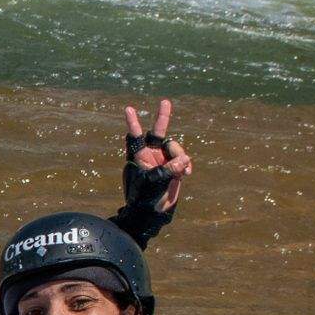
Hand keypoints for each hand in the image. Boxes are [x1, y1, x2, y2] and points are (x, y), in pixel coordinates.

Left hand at [121, 99, 191, 220]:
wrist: (153, 212)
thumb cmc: (145, 197)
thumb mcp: (155, 181)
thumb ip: (170, 167)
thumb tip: (185, 159)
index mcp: (138, 156)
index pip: (135, 136)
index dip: (133, 123)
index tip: (128, 108)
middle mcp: (150, 155)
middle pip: (158, 132)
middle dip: (163, 117)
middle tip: (165, 101)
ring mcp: (163, 159)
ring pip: (175, 148)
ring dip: (180, 157)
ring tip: (180, 171)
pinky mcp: (174, 166)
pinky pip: (184, 159)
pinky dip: (186, 165)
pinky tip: (186, 174)